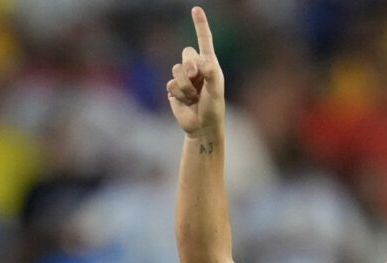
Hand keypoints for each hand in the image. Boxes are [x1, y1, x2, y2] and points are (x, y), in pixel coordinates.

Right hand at [167, 7, 224, 137]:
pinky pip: (170, 84)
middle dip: (190, 66)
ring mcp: (184, 78)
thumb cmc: (213, 108)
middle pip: (186, 53)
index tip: (196, 9)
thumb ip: (211, 75)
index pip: (204, 41)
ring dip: (185, 85)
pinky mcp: (173, 89)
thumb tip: (203, 61)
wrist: (201, 126)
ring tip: (193, 97)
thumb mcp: (216, 91)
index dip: (200, 25)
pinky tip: (185, 102)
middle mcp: (196, 68)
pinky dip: (178, 94)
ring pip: (176, 69)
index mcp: (210, 65)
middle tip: (197, 78)